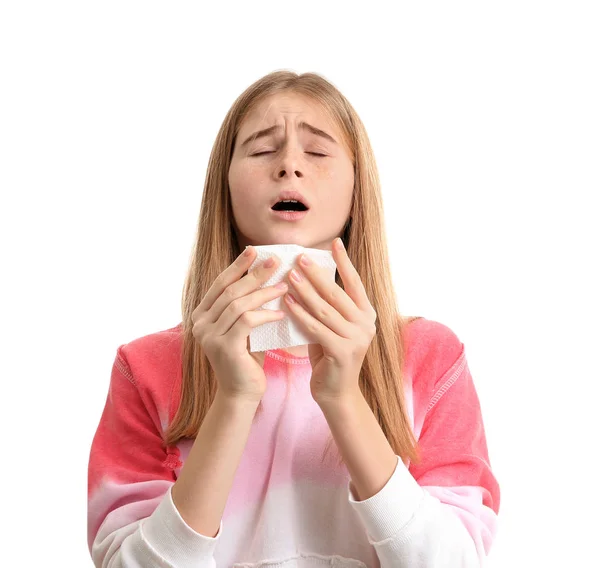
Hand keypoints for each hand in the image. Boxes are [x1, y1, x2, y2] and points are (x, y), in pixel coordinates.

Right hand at [192, 247, 288, 402]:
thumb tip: (266, 274)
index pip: (220, 284)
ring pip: (238, 304)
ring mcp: (209, 336)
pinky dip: (265, 314)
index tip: (254, 251)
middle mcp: (200, 324)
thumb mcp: (244, 327)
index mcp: (201, 315)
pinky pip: (247, 321)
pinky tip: (280, 312)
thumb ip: (246, 305)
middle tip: (275, 262)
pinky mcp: (224, 348)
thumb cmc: (247, 358)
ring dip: (264, 292)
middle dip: (254, 274)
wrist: (242, 393)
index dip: (237, 266)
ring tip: (284, 286)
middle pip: (230, 290)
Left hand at [283, 238, 376, 404]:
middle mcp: (366, 324)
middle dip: (317, 273)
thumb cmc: (330, 355)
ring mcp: (356, 339)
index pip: (355, 282)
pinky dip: (300, 314)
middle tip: (299, 258)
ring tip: (289, 275)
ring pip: (325, 309)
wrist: (335, 392)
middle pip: (337, 293)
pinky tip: (287, 303)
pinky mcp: (342, 352)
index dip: (344, 262)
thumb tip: (308, 275)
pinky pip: (316, 328)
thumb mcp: (333, 326)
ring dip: (305, 291)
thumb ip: (328, 306)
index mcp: (367, 313)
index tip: (334, 242)